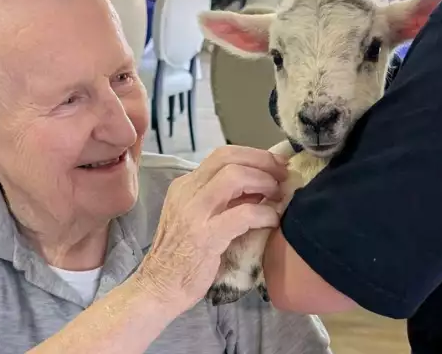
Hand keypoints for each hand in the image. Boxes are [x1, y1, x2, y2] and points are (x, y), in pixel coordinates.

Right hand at [134, 146, 287, 311]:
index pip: (222, 155)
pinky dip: (264, 213)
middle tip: (283, 175)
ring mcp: (193, 213)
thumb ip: (224, 201)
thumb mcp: (199, 218)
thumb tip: (259, 187)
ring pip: (234, 177)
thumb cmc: (183, 257)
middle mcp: (186, 192)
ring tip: (278, 196)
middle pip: (228, 157)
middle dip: (262, 161)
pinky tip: (272, 220)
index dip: (254, 155)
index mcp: (185, 186)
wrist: (158, 288)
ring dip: (263, 182)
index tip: (276, 165)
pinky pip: (243, 214)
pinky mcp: (205, 237)